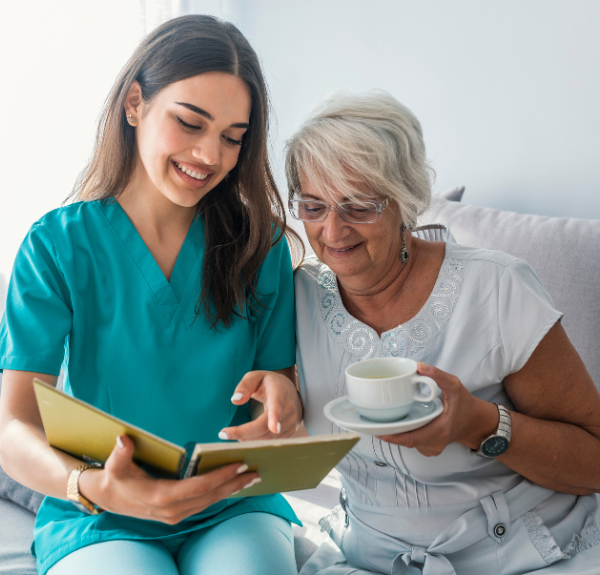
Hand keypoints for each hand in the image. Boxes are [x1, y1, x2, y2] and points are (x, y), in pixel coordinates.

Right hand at [79, 435, 259, 524]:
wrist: (107, 497)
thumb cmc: (114, 477)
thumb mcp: (114, 465)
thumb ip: (120, 454)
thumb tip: (123, 439)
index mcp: (160, 497)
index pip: (197, 488)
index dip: (219, 477)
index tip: (238, 466)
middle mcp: (171, 510)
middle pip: (209, 497)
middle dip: (233, 484)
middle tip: (255, 471)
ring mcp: (175, 515)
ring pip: (209, 502)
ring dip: (231, 490)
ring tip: (251, 476)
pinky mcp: (178, 514)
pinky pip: (204, 503)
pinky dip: (220, 493)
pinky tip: (234, 484)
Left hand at [219, 368, 301, 440]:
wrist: (288, 391)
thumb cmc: (268, 383)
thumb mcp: (255, 376)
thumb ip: (245, 385)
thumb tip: (235, 400)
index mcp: (280, 392)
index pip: (278, 405)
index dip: (276, 417)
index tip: (274, 428)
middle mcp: (289, 408)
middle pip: (268, 427)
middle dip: (246, 432)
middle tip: (224, 434)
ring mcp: (291, 422)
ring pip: (269, 437)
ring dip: (249, 439)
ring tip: (231, 434)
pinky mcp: (290, 432)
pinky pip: (272, 442)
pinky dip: (257, 442)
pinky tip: (244, 439)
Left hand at [376, 362, 497, 456]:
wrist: (476, 423)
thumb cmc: (465, 404)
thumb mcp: (455, 386)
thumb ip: (438, 375)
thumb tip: (419, 366)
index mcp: (439, 430)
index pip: (411, 438)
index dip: (393, 436)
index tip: (378, 430)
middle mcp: (434, 443)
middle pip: (405, 441)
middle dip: (389, 433)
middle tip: (373, 422)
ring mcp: (432, 448)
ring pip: (407, 443)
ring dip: (395, 434)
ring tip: (382, 421)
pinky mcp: (429, 448)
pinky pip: (412, 443)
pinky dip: (403, 435)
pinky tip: (396, 425)